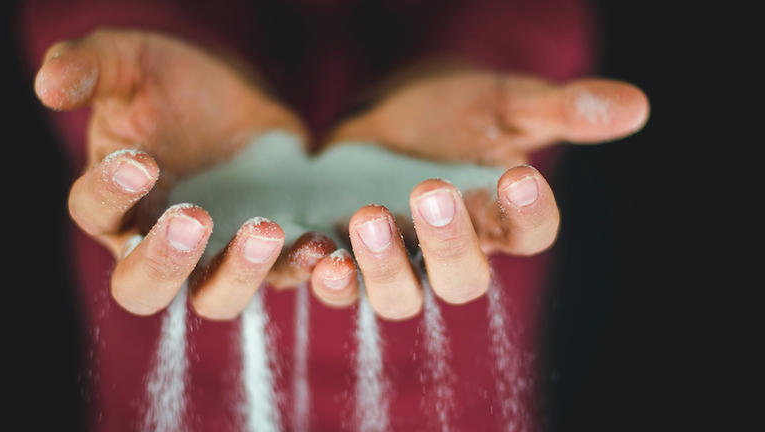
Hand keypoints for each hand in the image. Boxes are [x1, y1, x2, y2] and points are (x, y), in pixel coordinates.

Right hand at [36, 29, 338, 319]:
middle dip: (164, 263)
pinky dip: (301, 266)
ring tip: (266, 230)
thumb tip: (48, 85)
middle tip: (193, 218)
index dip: (111, 193)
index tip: (141, 159)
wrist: (240, 97)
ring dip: (239, 274)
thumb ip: (92, 67)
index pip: (96, 214)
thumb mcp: (132, 62)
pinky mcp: (270, 254)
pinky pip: (282, 276)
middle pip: (143, 288)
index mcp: (115, 202)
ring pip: (216, 297)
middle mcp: (158, 244)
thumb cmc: (173, 83)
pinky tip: (319, 245)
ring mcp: (216, 256)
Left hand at [314, 70, 648, 318]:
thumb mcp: (504, 102)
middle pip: (463, 281)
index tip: (518, 174)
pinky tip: (316, 251)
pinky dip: (325, 275)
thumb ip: (558, 110)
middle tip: (433, 191)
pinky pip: (338, 284)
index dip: (529, 214)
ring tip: (369, 219)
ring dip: (383, 268)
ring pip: (398, 296)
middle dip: (449, 244)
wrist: (390, 113)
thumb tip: (634, 106)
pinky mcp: (345, 254)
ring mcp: (397, 260)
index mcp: (500, 219)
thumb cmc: (455, 111)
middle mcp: (451, 253)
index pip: (530, 234)